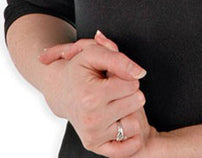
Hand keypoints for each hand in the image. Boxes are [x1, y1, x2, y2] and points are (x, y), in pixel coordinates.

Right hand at [41, 31, 161, 156]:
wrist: (61, 90)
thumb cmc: (79, 71)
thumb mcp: (94, 54)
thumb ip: (119, 60)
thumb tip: (140, 73)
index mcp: (91, 96)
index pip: (133, 84)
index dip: (128, 76)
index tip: (114, 76)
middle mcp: (91, 119)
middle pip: (136, 103)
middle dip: (130, 92)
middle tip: (114, 89)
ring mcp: (93, 135)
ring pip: (135, 124)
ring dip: (129, 113)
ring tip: (115, 104)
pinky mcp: (95, 145)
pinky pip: (128, 146)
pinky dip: (129, 136)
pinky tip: (120, 122)